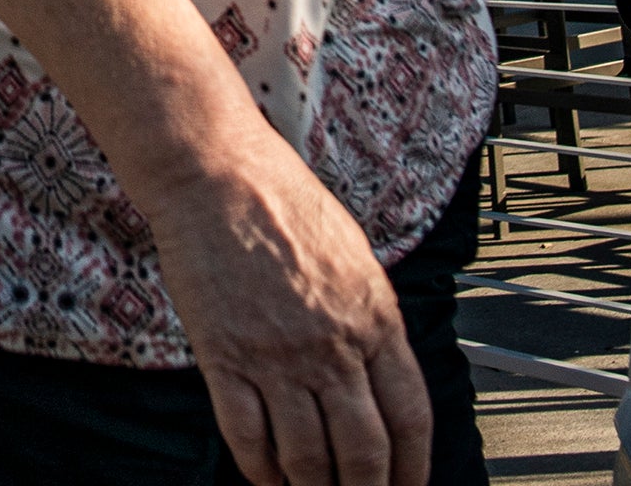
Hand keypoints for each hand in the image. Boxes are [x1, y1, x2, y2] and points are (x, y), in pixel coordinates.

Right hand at [141, 130, 429, 485]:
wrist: (217, 176)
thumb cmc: (284, 202)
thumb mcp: (356, 257)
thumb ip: (372, 319)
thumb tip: (382, 377)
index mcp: (375, 318)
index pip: (410, 416)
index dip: (413, 468)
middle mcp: (332, 346)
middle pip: (363, 451)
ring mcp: (277, 357)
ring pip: (307, 456)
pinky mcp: (225, 359)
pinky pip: (247, 435)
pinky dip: (260, 469)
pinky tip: (267, 477)